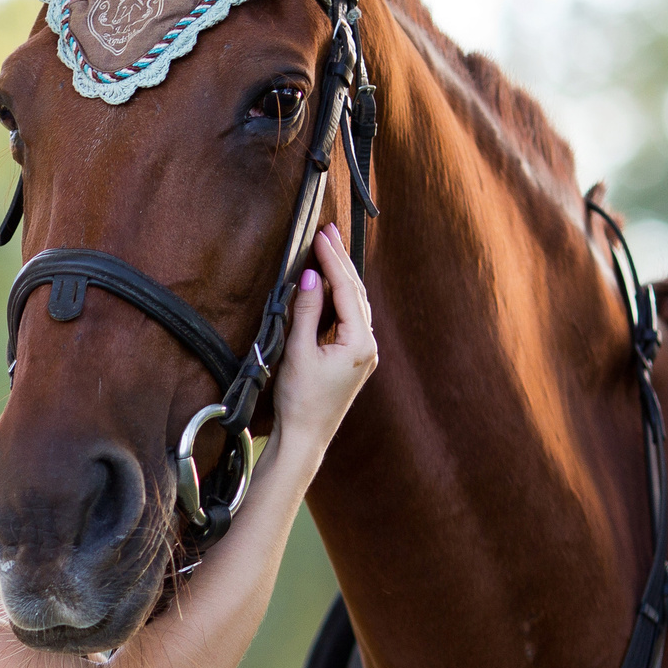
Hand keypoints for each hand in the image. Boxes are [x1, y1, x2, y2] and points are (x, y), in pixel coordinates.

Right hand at [273, 225, 377, 462]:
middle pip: (356, 292)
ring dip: (341, 276)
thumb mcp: (298, 352)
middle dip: (341, 260)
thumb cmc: (299, 400)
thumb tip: (308, 277)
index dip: (332, 260)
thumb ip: (306, 312)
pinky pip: (349, 317)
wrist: (305, 437)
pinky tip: (328, 283)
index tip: (320, 235)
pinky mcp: (354, 358)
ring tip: (328, 248)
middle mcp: (369, 346)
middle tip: (328, 231)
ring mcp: (364, 352)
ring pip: (355, 303)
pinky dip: (339, 295)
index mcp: (360, 344)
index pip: (346, 290)